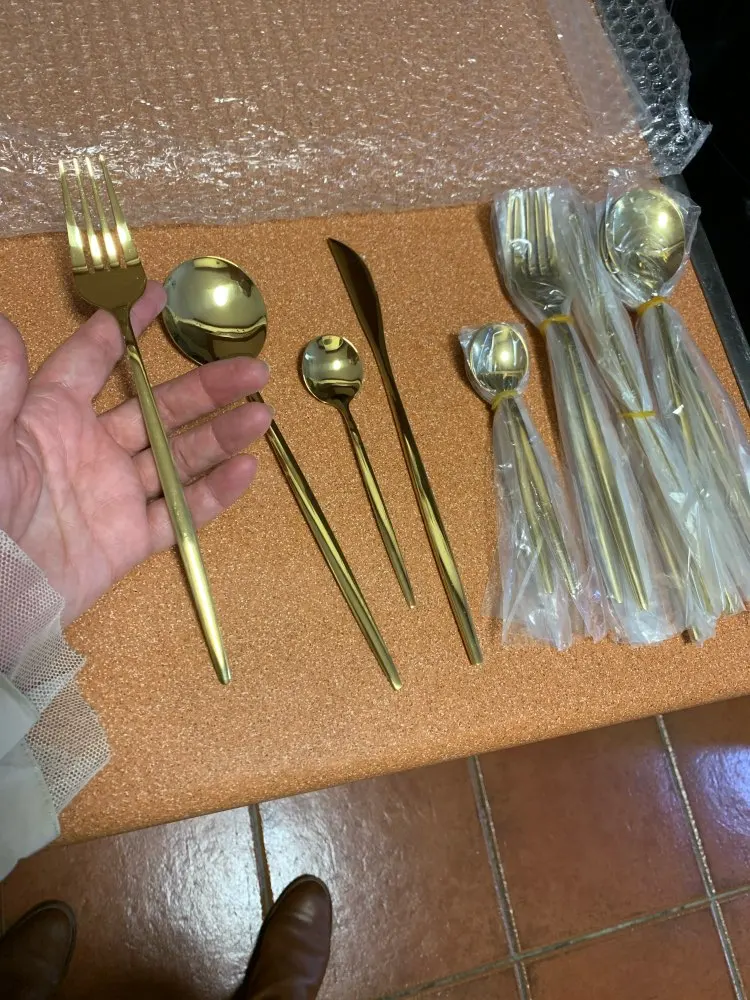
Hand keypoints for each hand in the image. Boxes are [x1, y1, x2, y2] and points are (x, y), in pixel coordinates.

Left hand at [0, 281, 271, 623]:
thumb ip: (1, 387)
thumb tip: (3, 322)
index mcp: (52, 417)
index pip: (96, 358)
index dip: (129, 327)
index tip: (160, 297)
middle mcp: (91, 450)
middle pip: (159, 408)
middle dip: (206, 387)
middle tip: (251, 368)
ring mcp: (114, 495)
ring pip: (178, 458)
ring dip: (221, 435)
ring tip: (261, 416)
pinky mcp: (128, 540)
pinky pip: (179, 515)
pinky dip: (213, 496)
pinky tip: (245, 471)